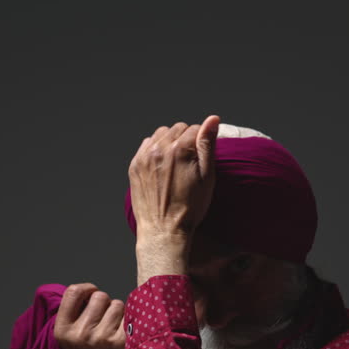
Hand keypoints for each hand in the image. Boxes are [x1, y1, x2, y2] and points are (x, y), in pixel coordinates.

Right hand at [54, 283, 124, 348]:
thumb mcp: (66, 337)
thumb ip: (72, 313)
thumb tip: (86, 289)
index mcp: (62, 330)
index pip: (73, 292)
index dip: (85, 288)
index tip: (90, 292)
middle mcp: (80, 333)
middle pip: (99, 296)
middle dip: (103, 303)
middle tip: (101, 318)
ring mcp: (101, 338)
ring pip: (116, 304)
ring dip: (116, 312)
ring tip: (110, 328)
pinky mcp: (120, 342)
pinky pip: (129, 316)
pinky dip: (127, 322)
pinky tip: (120, 335)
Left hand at [128, 115, 221, 245]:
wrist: (163, 230)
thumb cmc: (190, 207)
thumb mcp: (207, 176)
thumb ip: (208, 144)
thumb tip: (213, 119)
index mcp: (180, 149)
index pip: (194, 128)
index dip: (201, 140)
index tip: (201, 155)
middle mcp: (160, 149)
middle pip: (177, 128)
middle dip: (186, 139)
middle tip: (189, 160)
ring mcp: (144, 157)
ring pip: (161, 134)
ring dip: (170, 141)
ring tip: (176, 161)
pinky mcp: (135, 166)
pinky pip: (147, 145)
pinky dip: (155, 149)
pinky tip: (162, 164)